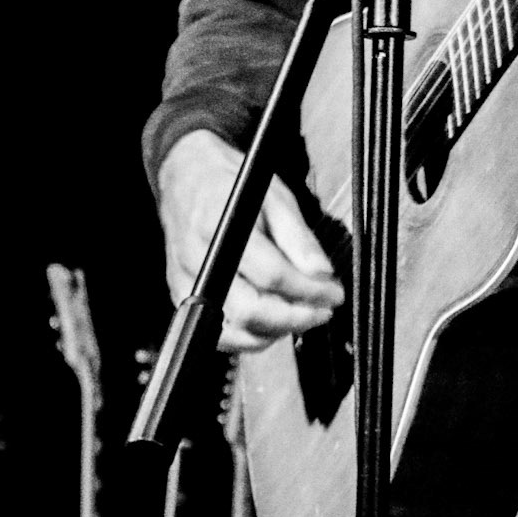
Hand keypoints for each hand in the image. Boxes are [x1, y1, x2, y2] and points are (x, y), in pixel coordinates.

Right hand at [158, 128, 344, 352]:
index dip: (309, 291)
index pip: (271, 275)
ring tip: (304, 315)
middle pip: (250, 311)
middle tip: (324, 311)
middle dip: (295, 318)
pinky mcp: (182, 299)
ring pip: (235, 332)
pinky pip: (219, 334)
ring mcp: (185, 284)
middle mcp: (198, 261)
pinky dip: (251, 337)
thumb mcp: (275, 196)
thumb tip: (323, 273)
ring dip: (277, 331)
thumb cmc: (232, 185)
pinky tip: (275, 321)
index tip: (335, 293)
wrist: (187, 179)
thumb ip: (298, 237)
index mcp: (221, 228)